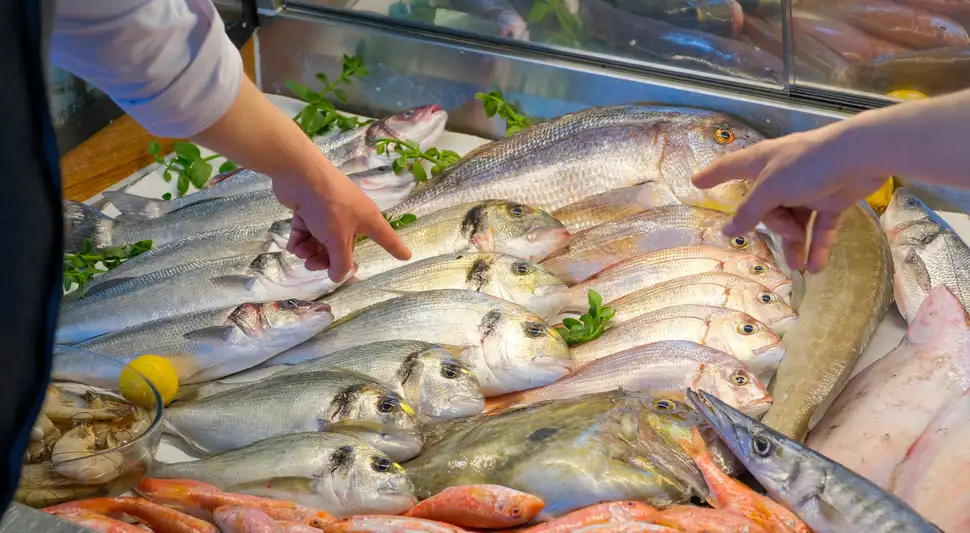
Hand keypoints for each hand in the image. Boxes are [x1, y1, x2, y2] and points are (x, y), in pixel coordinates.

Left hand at [272, 170, 410, 281]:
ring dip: (310, 251)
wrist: (300, 175)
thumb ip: (340, 262)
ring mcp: (329, 212)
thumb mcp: (338, 239)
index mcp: (367, 219)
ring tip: (301, 254)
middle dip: (327, 259)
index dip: (396, 248)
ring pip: (322, 241)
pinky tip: (294, 244)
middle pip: (344, 247)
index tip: (407, 256)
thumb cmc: (329, 206)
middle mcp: (351, 216)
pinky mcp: (309, 209)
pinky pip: (307, 231)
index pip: (386, 238)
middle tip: (312, 266)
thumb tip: (338, 276)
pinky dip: (300, 240)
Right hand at [692, 127, 885, 272]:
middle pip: (767, 208)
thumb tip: (726, 231)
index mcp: (762, 163)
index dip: (714, 175)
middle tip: (788, 234)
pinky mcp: (832, 199)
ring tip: (801, 266)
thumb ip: (750, 211)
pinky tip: (818, 266)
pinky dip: (819, 246)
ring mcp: (808, 188)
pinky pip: (820, 227)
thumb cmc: (809, 165)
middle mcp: (782, 176)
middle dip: (776, 228)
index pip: (731, 167)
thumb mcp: (772, 189)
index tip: (696, 182)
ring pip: (795, 222)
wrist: (861, 156)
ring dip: (796, 245)